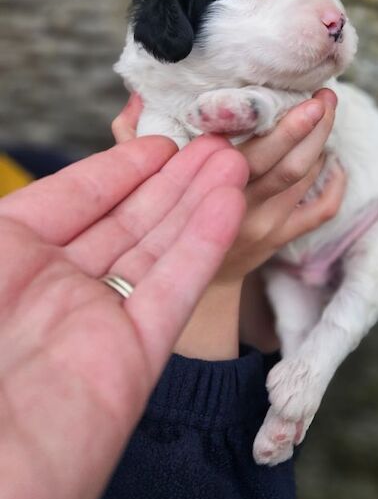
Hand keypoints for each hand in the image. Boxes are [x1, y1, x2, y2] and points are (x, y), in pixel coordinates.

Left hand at [0, 136, 246, 498]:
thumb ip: (25, 216)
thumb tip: (73, 189)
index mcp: (10, 260)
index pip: (78, 198)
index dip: (123, 167)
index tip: (164, 141)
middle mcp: (55, 288)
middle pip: (129, 220)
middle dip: (175, 179)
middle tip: (217, 142)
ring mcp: (98, 322)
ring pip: (160, 248)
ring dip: (199, 202)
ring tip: (234, 161)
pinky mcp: (133, 357)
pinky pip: (173, 289)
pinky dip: (204, 246)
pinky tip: (229, 205)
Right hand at [112, 90, 345, 354]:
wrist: (187, 279)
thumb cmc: (164, 216)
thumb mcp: (137, 181)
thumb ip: (133, 139)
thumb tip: (139, 97)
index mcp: (200, 185)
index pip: (239, 145)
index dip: (267, 114)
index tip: (283, 85)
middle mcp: (235, 204)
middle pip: (283, 160)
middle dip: (307, 123)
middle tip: (322, 93)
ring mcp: (264, 223)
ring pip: (303, 177)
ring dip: (321, 140)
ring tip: (328, 108)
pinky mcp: (281, 237)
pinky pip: (320, 211)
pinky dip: (335, 184)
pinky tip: (336, 160)